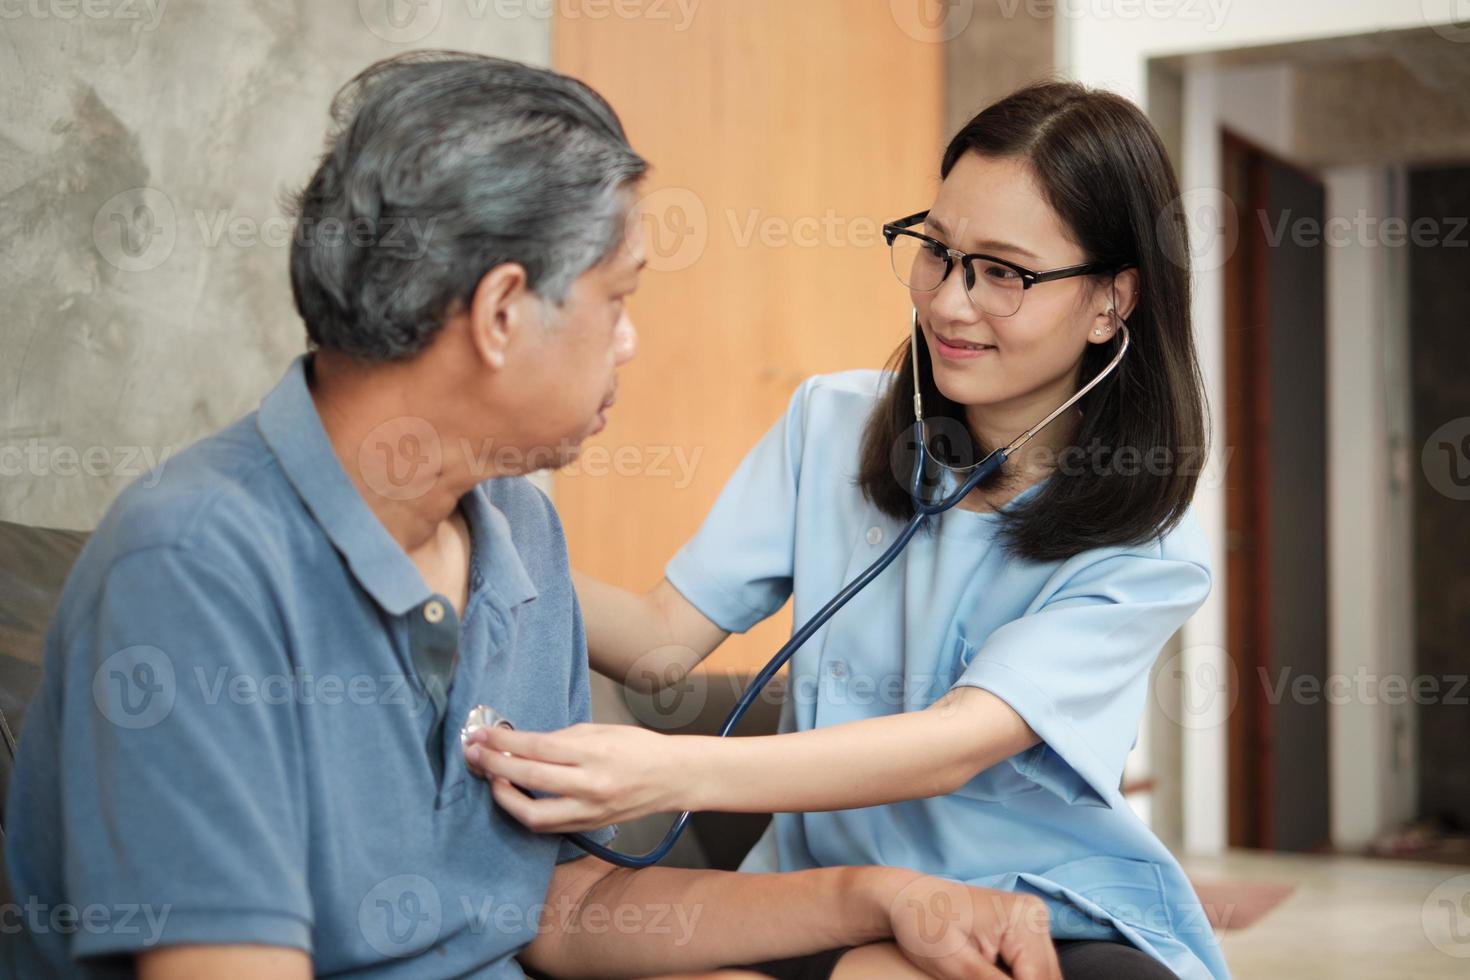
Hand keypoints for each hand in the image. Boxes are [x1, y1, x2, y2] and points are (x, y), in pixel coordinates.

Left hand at [463, 723, 698, 832]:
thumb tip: (522, 743)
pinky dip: (525, 812)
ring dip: (504, 797)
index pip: (537, 746)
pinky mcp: (588, 827)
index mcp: (595, 753)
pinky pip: (547, 825)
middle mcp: (591, 785)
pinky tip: (514, 797)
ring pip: (533, 814)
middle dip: (494, 764)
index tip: (480, 734)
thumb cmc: (638, 748)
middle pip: (529, 777)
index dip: (503, 741)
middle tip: (473, 753)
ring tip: (491, 779)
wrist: (672, 777)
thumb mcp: (600, 730)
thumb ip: (560, 739)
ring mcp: (589, 812)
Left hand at [870, 872, 1060, 979]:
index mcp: (1022, 918)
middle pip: (1048, 976)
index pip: (1038, 978)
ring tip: (982, 978)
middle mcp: (1034, 914)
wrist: (908, 898)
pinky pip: (1034, 965)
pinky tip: (995, 978)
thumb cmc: (923, 925)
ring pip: (1044, 972)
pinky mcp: (1024, 928)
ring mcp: (1031, 919)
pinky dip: (1020, 978)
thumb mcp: (955, 964)